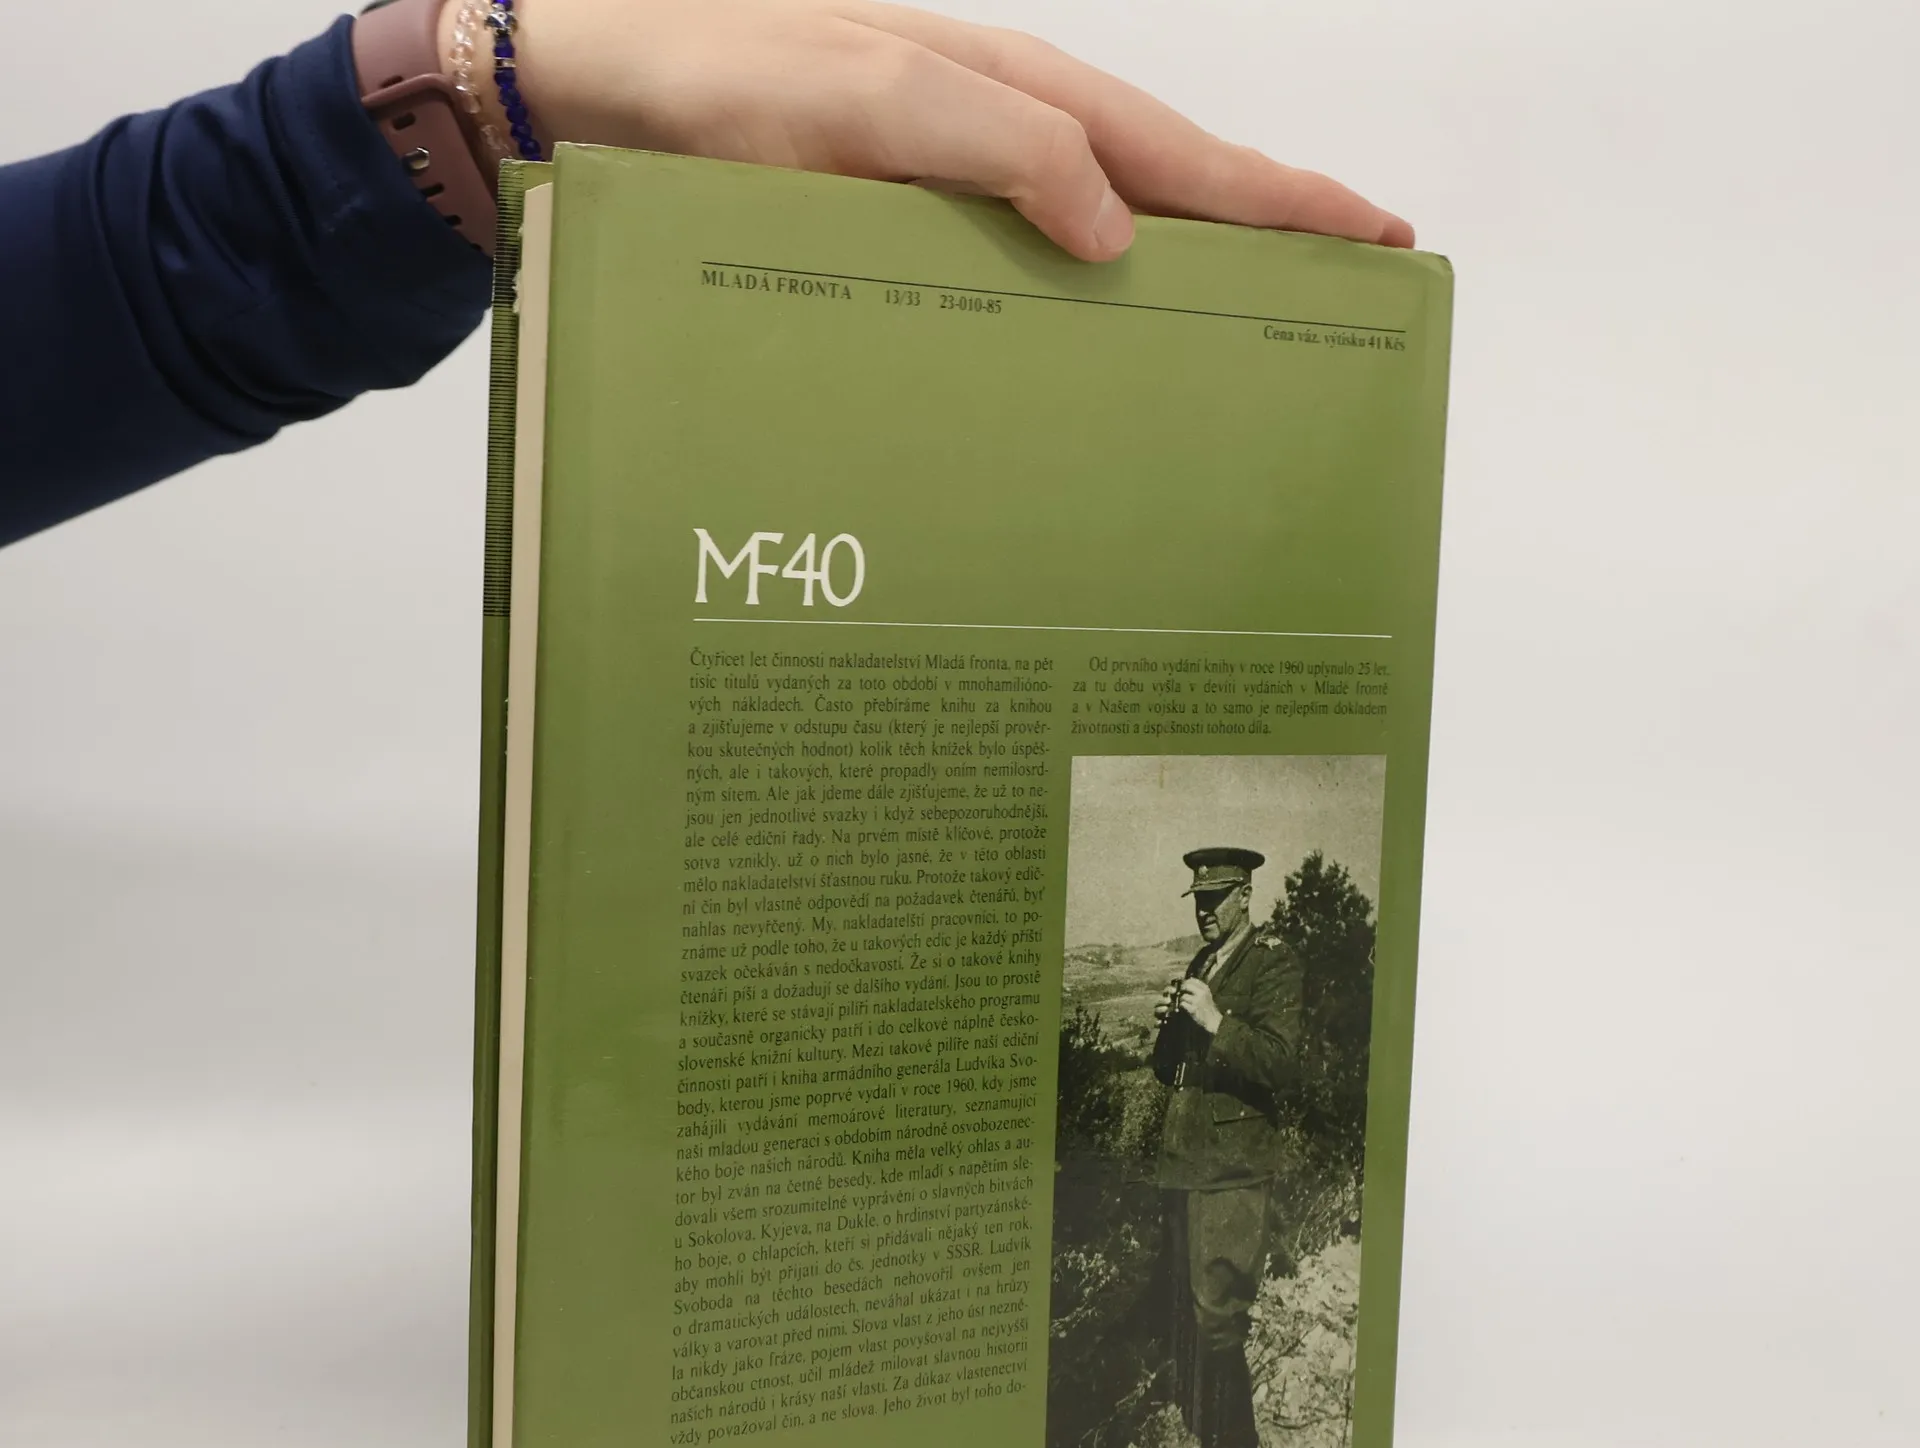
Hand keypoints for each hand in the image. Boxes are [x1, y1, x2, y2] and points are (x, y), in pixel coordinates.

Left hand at [490, 0, 1413, 260]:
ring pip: (1109, 232)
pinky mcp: (910, 229)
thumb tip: (1121, 234)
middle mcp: (1005, 139)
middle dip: (1270, 236)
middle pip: (1170, 190)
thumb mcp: (870, 97)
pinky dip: (1092, 302)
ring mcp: (962, 184)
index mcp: (1021, 98)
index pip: (1188, 156)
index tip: (1382, 240)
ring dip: (1192, 275)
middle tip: (1358, 290)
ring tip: (1259, 333)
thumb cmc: (727, 81)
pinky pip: (1031, 267)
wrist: (608, 92)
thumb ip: (997, 144)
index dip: (1288, 202)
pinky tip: (1102, 340)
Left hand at [1175, 978, 1222, 1034]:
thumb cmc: (1208, 1007)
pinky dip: (1182, 1005)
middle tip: (1180, 992)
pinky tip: (1185, 1007)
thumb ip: (1198, 988)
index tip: (1183, 985)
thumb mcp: (1206, 994)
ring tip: (1184, 1002)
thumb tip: (1186, 983)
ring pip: (1183, 996)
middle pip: (1186, 985)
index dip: (1185, 982)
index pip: (1192, 980)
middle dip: (1181, 989)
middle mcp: (1202, 993)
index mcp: (1205, 988)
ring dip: (1182, 999)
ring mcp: (1197, 1001)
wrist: (1213, 1019)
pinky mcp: (1193, 1009)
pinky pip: (1183, 1004)